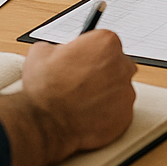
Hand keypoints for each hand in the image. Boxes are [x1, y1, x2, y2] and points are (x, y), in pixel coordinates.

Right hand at [20, 31, 136, 151]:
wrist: (44, 124)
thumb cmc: (44, 89)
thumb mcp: (41, 52)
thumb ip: (59, 48)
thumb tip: (59, 51)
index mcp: (105, 43)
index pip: (106, 41)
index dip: (91, 51)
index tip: (83, 58)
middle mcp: (121, 66)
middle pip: (118, 63)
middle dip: (102, 70)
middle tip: (82, 79)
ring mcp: (125, 93)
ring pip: (119, 88)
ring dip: (105, 92)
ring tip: (81, 100)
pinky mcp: (126, 116)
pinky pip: (120, 110)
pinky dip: (107, 112)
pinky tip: (87, 114)